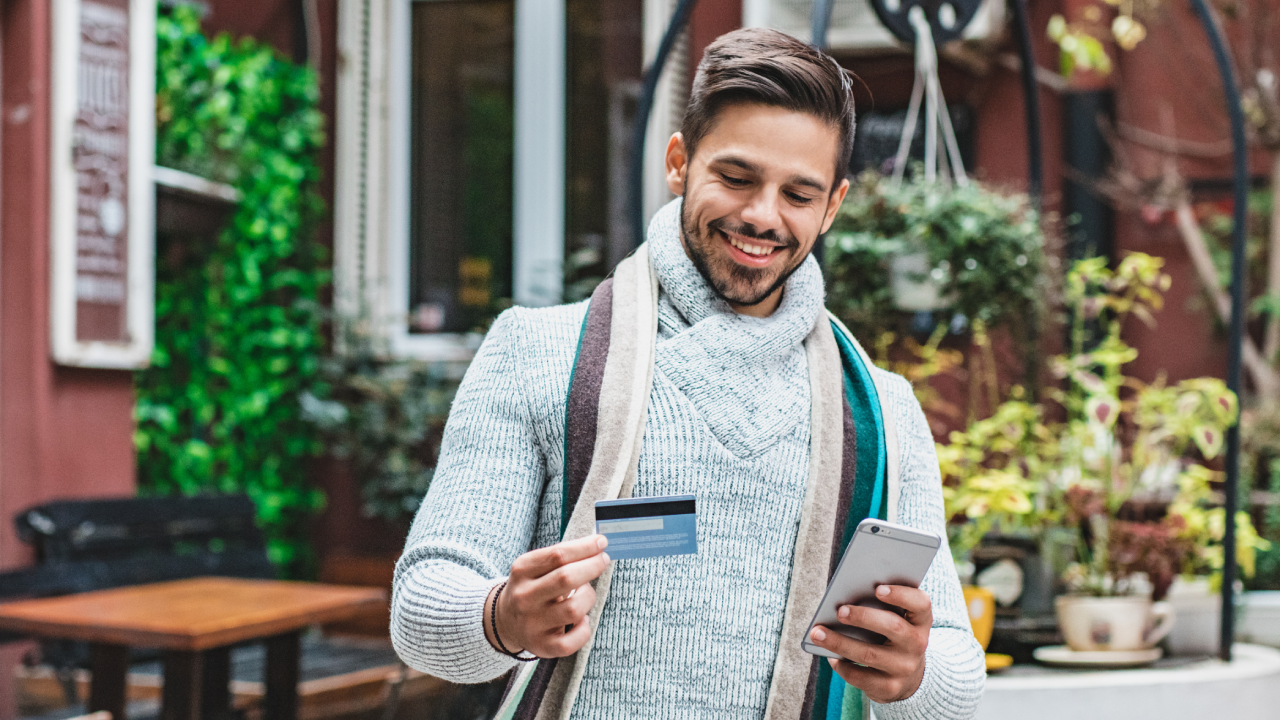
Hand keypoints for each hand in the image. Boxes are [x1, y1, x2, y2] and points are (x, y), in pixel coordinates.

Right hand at [484, 534, 610, 657]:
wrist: (505, 621)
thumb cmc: (531, 588)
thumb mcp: (534, 567)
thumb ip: (560, 557)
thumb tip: (596, 545)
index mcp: (522, 571)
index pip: (557, 555)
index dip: (584, 547)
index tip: (601, 542)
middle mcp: (524, 597)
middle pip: (566, 578)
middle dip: (592, 566)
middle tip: (603, 560)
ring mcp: (533, 624)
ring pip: (574, 609)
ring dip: (588, 597)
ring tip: (586, 593)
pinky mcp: (543, 646)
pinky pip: (574, 640)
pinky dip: (584, 628)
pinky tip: (581, 620)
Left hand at [807, 585, 930, 703]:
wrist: (908, 678)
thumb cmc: (893, 636)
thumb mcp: (897, 620)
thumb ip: (881, 606)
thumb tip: (844, 598)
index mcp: (920, 621)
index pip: (920, 604)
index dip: (901, 595)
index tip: (878, 588)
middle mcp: (917, 644)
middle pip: (893, 627)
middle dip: (863, 617)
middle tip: (840, 611)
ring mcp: (905, 668)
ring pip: (869, 654)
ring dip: (840, 642)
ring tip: (818, 633)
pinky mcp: (889, 687)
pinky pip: (861, 677)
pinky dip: (842, 666)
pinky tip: (830, 657)